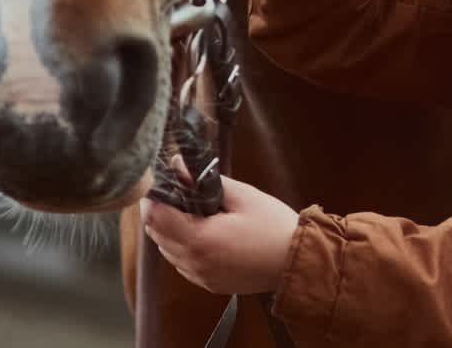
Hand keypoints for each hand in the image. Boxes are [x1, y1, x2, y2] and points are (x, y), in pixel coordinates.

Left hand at [141, 159, 300, 295]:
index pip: (156, 216)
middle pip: (156, 235)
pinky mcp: (209, 284)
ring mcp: (200, 277)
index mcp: (199, 239)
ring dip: (169, 230)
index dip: (153, 197)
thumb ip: (206, 181)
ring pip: (167, 251)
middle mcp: (193, 262)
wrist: (297, 263)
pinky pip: (182, 264)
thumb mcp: (243, 196)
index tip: (160, 182)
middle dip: (159, 212)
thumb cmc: (273, 226)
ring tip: (188, 211)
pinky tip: (201, 233)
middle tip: (174, 192)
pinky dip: (182, 247)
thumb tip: (179, 166)